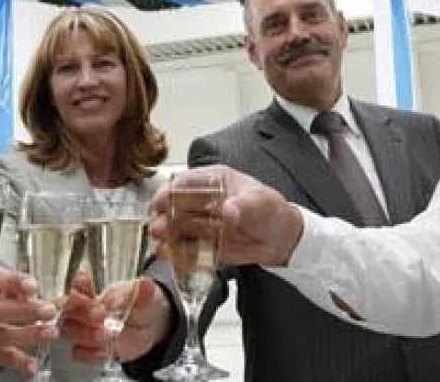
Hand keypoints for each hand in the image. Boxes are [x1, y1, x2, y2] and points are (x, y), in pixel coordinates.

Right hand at [0, 268, 59, 373]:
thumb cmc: (8, 292)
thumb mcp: (15, 283)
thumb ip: (25, 287)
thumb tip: (39, 292)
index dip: (14, 283)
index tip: (33, 286)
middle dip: (25, 311)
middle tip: (50, 311)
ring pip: (0, 335)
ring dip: (27, 335)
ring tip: (51, 333)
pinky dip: (16, 361)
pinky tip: (33, 364)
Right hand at [63, 272, 172, 363]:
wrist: (150, 328)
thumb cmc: (141, 305)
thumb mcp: (146, 295)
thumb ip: (143, 291)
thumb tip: (145, 282)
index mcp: (94, 290)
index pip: (77, 284)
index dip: (79, 284)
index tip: (88, 286)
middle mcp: (83, 309)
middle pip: (67, 308)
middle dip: (81, 311)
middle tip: (100, 315)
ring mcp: (84, 329)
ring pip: (69, 330)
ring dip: (85, 333)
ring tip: (104, 334)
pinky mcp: (90, 349)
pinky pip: (79, 353)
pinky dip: (90, 354)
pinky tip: (105, 352)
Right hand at [150, 166, 303, 267]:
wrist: (281, 240)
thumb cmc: (272, 212)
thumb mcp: (262, 204)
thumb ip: (245, 206)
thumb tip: (229, 209)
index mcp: (214, 181)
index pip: (186, 181)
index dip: (170, 190)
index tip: (161, 201)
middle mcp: (203, 200)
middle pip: (175, 205)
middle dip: (163, 216)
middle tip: (158, 227)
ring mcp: (201, 222)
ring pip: (176, 227)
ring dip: (167, 235)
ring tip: (162, 245)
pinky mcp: (203, 243)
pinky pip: (186, 247)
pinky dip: (177, 253)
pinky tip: (171, 257)